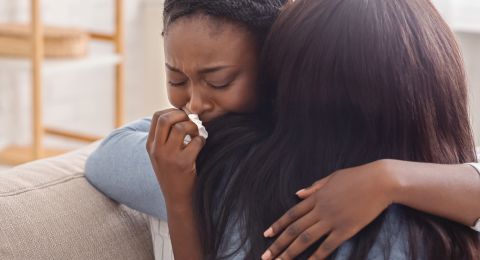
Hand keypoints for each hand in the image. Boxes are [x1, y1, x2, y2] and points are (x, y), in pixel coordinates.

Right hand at [146, 109, 205, 208]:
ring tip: (197, 134)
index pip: (157, 116)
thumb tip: (182, 115)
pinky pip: (196, 141)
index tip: (183, 117)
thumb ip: (165, 137)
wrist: (178, 199)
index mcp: (150, 146)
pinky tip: (201, 145)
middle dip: (182, 116)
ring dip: (194, 127)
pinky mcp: (183, 164)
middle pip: (166, 118)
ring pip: (181, 127)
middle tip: (191, 122)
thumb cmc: (174, 174)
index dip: (173, 112)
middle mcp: (156, 150)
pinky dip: (202, 140)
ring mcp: (169, 157)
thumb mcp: (161, 156)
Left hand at [261, 160, 396, 259]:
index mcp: (316, 197)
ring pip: (306, 239)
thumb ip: (314, 187)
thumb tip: (297, 193)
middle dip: (278, 244)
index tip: (266, 235)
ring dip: (291, 252)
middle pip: (294, 229)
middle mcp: (320, 209)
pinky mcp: (346, 229)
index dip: (277, 225)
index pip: (291, 214)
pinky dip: (316, 257)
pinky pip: (327, 246)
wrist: (380, 181)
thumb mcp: (332, 178)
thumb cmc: (357, 176)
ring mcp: (332, 220)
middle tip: (265, 256)